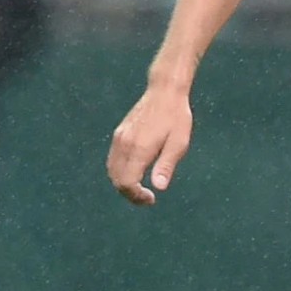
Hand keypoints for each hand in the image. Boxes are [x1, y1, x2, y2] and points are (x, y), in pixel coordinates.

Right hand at [106, 82, 193, 205]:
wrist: (164, 92)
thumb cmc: (176, 118)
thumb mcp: (179, 143)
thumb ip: (166, 165)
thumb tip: (159, 187)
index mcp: (140, 148)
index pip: (127, 182)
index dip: (136, 196)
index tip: (151, 198)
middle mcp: (125, 144)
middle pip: (117, 180)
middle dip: (129, 194)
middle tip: (147, 198)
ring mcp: (119, 138)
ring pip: (112, 171)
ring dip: (123, 184)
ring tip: (140, 188)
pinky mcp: (118, 134)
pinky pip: (113, 160)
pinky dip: (119, 172)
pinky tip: (134, 174)